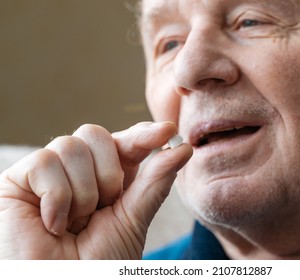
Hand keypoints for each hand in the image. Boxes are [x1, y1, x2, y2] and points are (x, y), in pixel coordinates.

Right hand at [0, 122, 191, 258]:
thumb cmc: (98, 263)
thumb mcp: (133, 220)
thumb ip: (155, 182)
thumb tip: (182, 147)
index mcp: (107, 178)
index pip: (125, 142)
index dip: (144, 134)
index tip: (167, 131)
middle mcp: (77, 171)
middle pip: (97, 135)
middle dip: (109, 175)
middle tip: (102, 208)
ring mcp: (48, 174)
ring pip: (71, 145)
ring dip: (83, 193)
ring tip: (75, 224)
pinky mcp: (18, 180)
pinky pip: (44, 162)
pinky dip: (56, 198)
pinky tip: (52, 224)